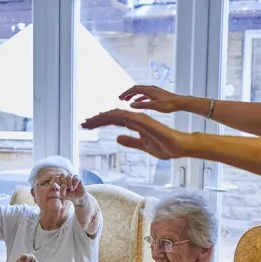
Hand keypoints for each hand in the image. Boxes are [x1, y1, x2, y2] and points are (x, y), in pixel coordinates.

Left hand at [58, 174, 85, 202]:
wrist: (78, 197)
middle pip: (62, 174)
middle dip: (64, 182)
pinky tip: (75, 187)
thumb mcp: (64, 195)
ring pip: (69, 176)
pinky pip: (75, 178)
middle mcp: (66, 177)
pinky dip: (74, 184)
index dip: (58, 182)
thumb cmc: (69, 196)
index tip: (61, 188)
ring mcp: (72, 177)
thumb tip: (63, 185)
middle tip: (66, 188)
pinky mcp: (78, 178)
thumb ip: (61, 191)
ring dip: (69, 183)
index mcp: (60, 181)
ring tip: (71, 189)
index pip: (56, 177)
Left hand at [81, 109, 195, 159]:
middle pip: (112, 117)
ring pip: (116, 115)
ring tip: (88, 121)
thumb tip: (118, 138)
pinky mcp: (143, 121)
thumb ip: (131, 141)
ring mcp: (139, 119)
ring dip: (101, 117)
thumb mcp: (143, 146)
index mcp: (135, 124)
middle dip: (96, 120)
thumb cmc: (164, 146)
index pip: (114, 121)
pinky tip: (103, 118)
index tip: (88, 126)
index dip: (100, 123)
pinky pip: (125, 117)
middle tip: (83, 124)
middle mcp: (135, 119)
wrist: (178, 147)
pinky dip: (113, 116)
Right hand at [119, 85, 184, 112]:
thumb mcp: (153, 106)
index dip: (126, 93)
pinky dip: (139, 97)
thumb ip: (142, 105)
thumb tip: (131, 105)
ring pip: (140, 91)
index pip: (134, 89)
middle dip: (128, 93)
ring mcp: (153, 91)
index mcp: (149, 90)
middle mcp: (150, 88)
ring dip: (133, 95)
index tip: (120, 97)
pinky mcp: (156, 94)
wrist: (179, 103)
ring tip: (127, 100)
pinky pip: (145, 94)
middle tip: (121, 98)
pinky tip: (137, 102)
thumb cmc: (168, 104)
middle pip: (136, 89)